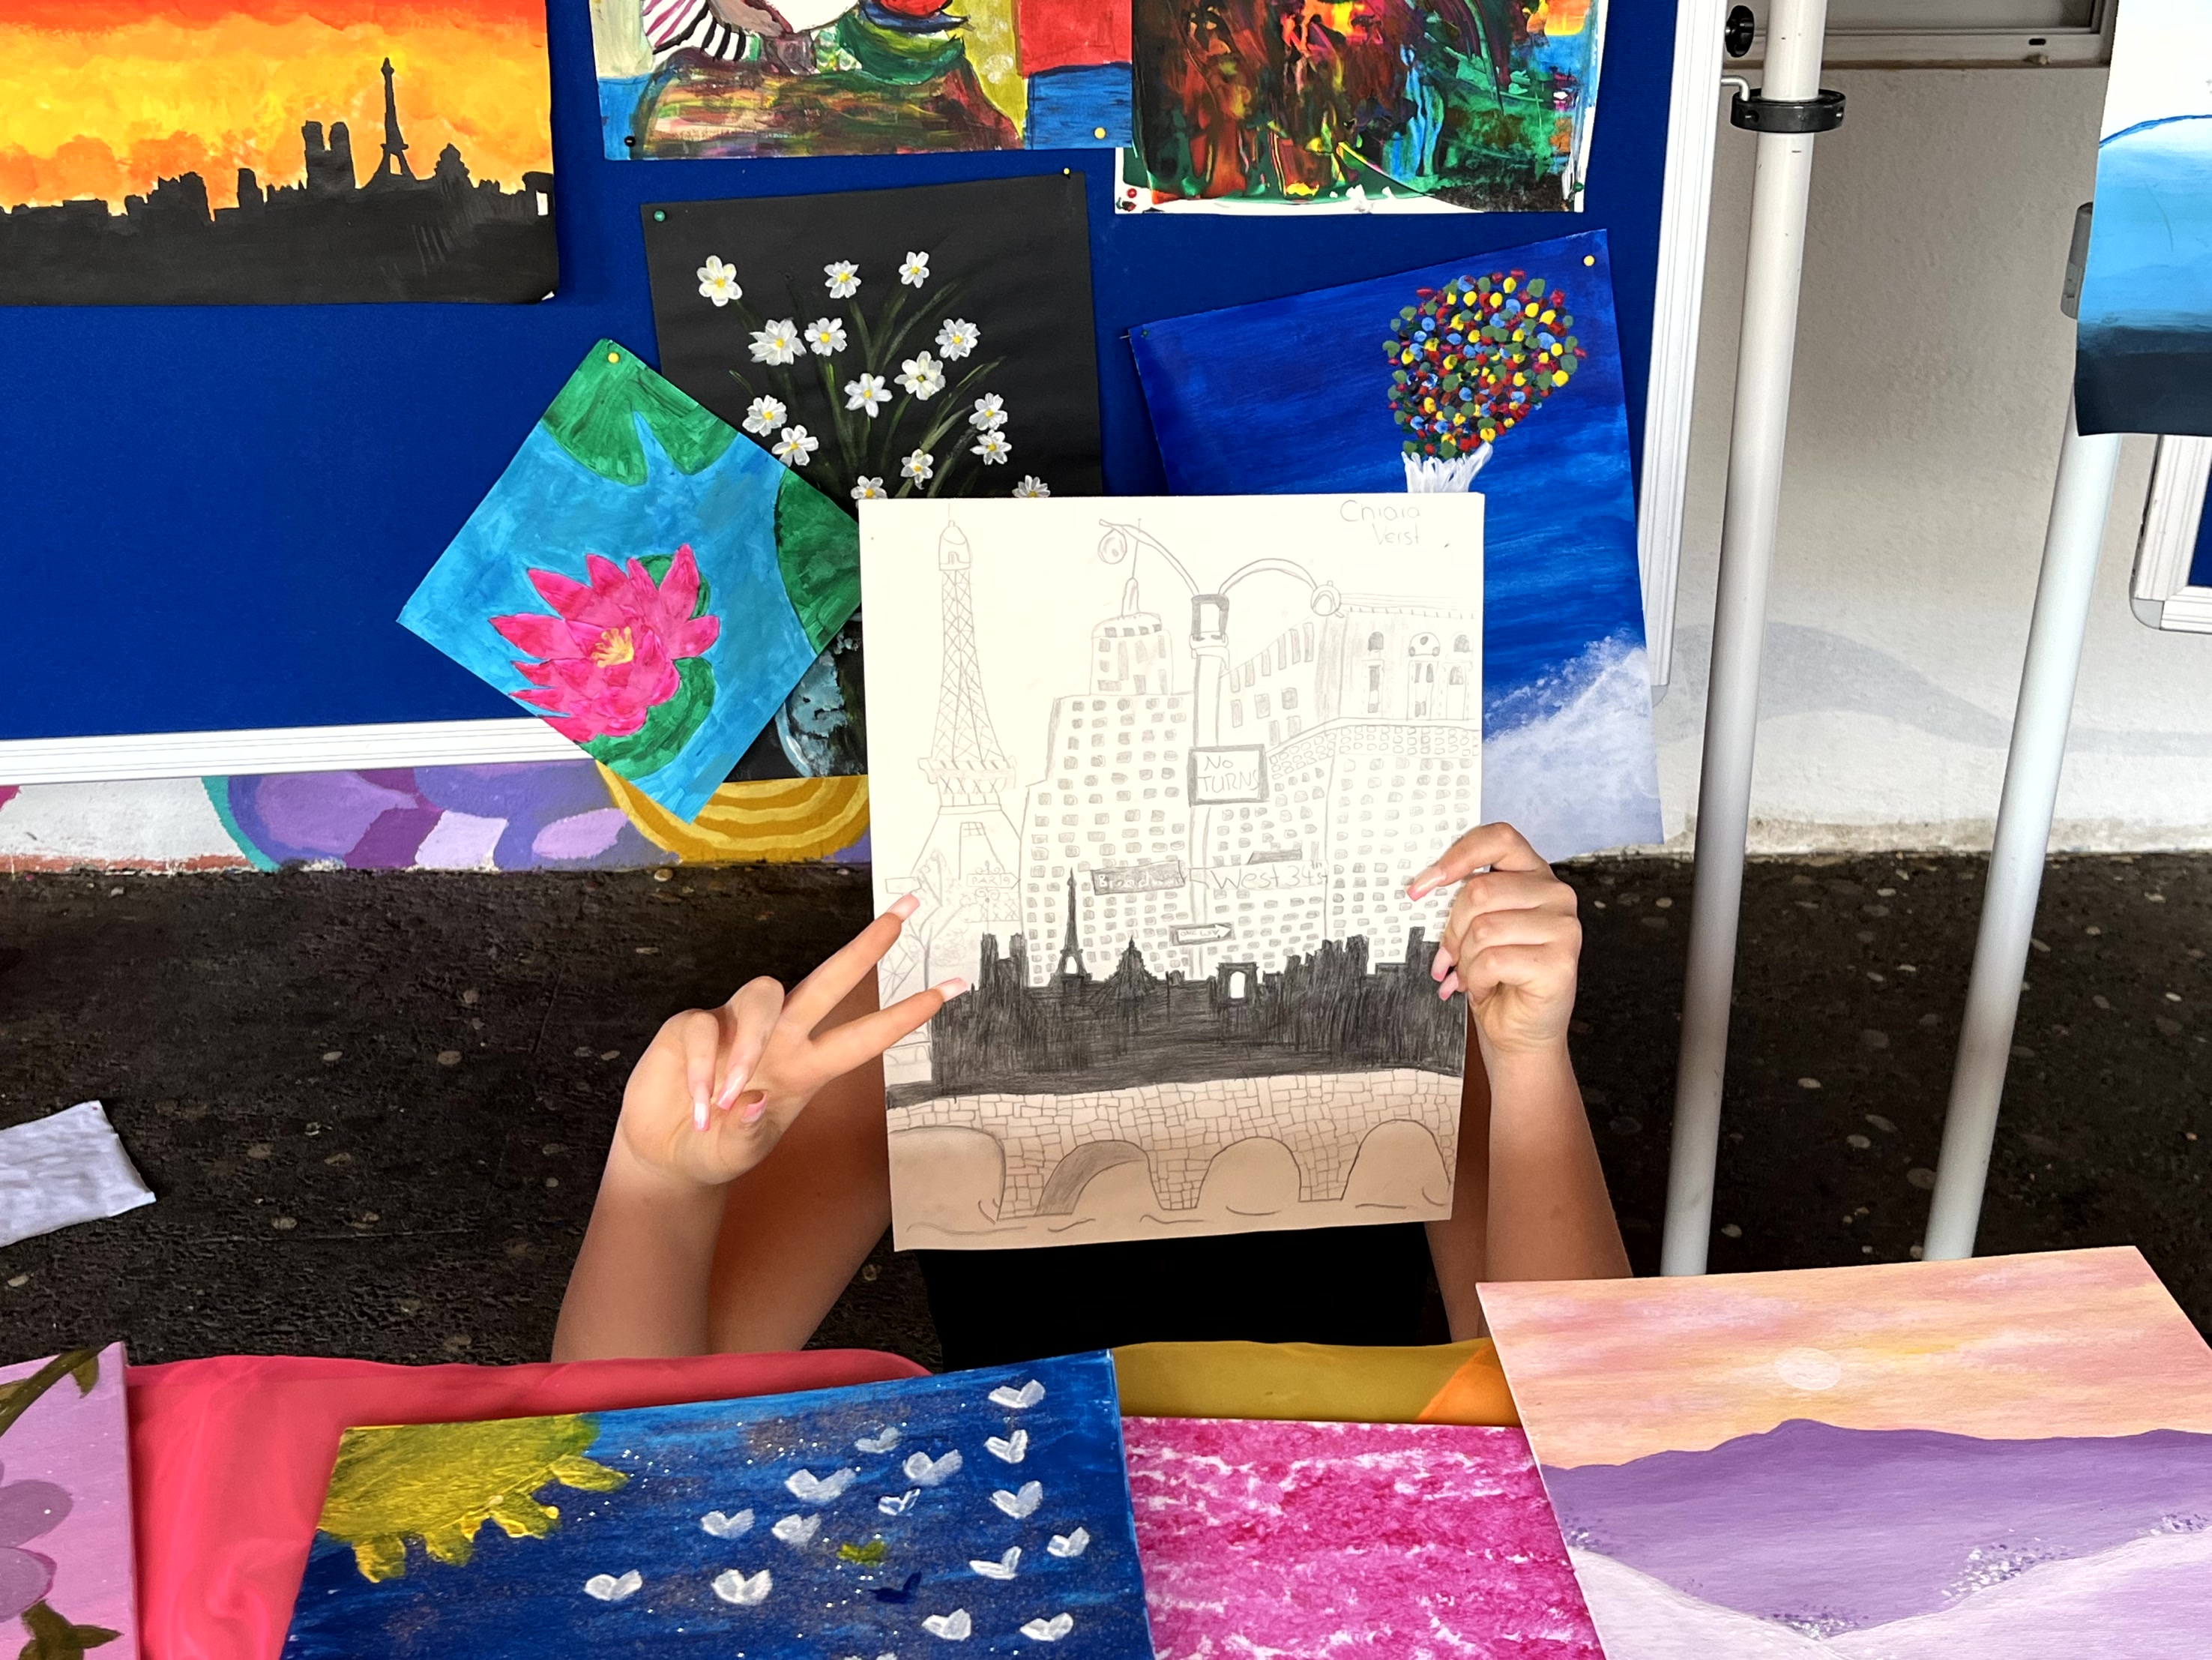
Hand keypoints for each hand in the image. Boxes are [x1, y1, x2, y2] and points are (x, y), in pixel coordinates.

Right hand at [613, 895, 963, 1191]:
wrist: (669, 1156)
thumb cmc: (718, 1150)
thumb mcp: (740, 1154)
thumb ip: (748, 1134)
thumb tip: (751, 1100)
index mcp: (807, 1069)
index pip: (866, 1035)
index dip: (908, 1013)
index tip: (953, 987)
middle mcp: (780, 1037)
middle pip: (831, 980)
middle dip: (868, 946)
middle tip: (905, 914)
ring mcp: (737, 1025)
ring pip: (764, 994)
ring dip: (749, 1041)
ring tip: (727, 1096)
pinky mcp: (692, 1026)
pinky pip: (704, 1028)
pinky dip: (701, 1069)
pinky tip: (697, 1105)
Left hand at [1407, 822, 1579, 1060]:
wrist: (1520, 1031)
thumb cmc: (1496, 977)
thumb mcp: (1478, 926)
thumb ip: (1467, 899)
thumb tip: (1424, 886)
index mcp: (1533, 875)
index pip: (1498, 839)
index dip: (1457, 857)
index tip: (1423, 886)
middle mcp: (1555, 894)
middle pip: (1479, 891)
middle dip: (1453, 931)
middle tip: (1449, 958)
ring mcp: (1563, 926)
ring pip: (1483, 929)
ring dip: (1464, 961)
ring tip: (1471, 976)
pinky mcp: (1561, 960)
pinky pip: (1493, 960)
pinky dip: (1476, 980)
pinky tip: (1485, 988)